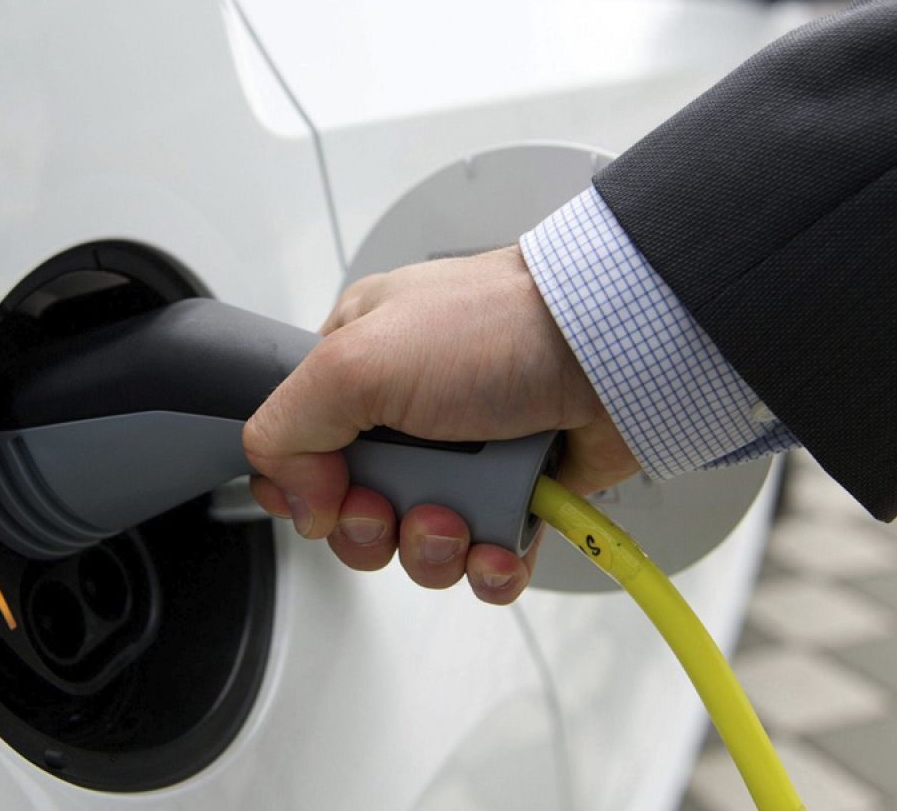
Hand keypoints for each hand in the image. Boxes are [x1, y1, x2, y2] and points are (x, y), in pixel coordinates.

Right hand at [243, 245, 639, 603]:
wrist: (606, 350)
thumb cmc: (496, 329)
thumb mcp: (358, 359)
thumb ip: (290, 425)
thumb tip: (293, 496)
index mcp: (358, 365)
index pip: (299, 447)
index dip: (306, 488)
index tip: (329, 494)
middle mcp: (406, 413)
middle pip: (353, 511)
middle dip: (373, 528)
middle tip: (397, 505)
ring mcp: (465, 456)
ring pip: (417, 546)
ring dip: (433, 550)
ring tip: (459, 519)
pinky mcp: (517, 494)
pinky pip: (483, 562)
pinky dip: (489, 567)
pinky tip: (499, 547)